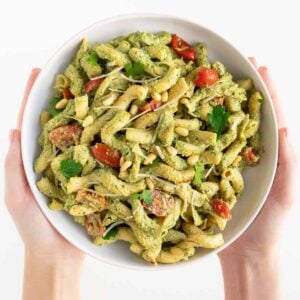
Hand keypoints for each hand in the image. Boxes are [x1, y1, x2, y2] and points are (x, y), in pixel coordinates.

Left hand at [5, 69, 83, 299]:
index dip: (33, 98)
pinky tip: (110, 123)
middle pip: (59, 122)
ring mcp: (76, 166)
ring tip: (94, 89)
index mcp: (34, 159)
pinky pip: (97, 154)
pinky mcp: (92, 177)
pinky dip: (102, 137)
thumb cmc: (34, 228)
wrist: (58, 252)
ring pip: (80, 135)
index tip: (39, 73)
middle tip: (73, 72)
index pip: (32, 122)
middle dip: (63, 97)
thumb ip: (14, 166)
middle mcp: (56, 158)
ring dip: (86, 113)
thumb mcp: (16, 196)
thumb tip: (14, 131)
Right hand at [218, 59, 296, 259]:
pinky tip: (190, 122)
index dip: (267, 91)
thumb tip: (287, 128)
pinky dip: (199, 135)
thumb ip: (290, 163)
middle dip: (241, 91)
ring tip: (210, 85)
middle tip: (233, 66)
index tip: (260, 66)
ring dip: (218, 108)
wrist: (248, 254)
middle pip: (246, 117)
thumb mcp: (288, 193)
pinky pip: (205, 152)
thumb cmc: (271, 228)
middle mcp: (249, 155)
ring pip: (223, 132)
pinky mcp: (213, 176)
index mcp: (272, 155)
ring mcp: (229, 165)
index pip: (271, 117)